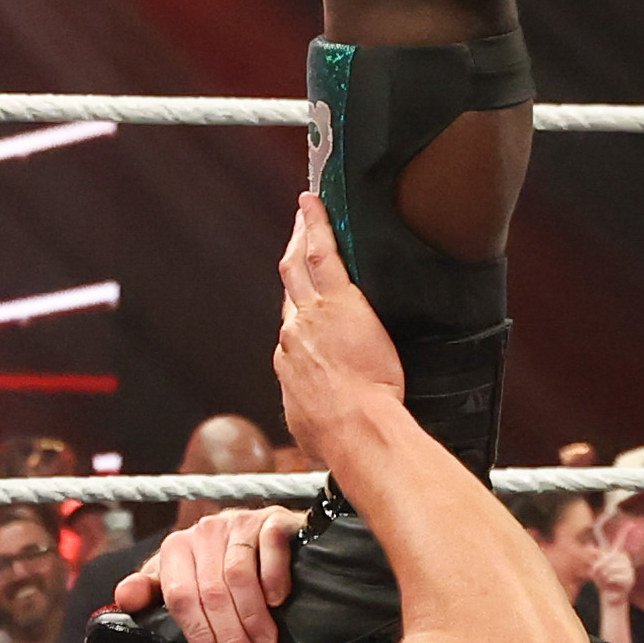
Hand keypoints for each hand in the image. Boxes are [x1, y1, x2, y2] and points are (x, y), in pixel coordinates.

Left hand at [112, 504, 308, 642]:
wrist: (264, 536)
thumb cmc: (217, 568)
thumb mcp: (179, 580)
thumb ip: (150, 591)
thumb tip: (124, 598)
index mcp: (177, 548)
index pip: (180, 594)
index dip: (196, 630)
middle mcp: (205, 531)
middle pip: (212, 589)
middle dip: (228, 633)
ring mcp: (240, 522)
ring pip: (239, 574)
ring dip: (252, 615)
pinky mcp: (272, 518)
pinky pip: (270, 548)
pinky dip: (274, 577)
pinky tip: (277, 600)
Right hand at [269, 193, 407, 449]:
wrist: (354, 428)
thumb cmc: (341, 437)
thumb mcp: (314, 429)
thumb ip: (312, 416)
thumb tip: (317, 424)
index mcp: (289, 364)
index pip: (292, 327)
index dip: (296, 309)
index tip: (301, 300)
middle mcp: (293, 334)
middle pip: (289, 287)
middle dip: (290, 257)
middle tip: (294, 235)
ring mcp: (312, 315)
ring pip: (300, 265)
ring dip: (301, 235)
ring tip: (305, 213)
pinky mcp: (338, 300)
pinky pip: (323, 253)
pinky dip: (317, 225)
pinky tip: (316, 205)